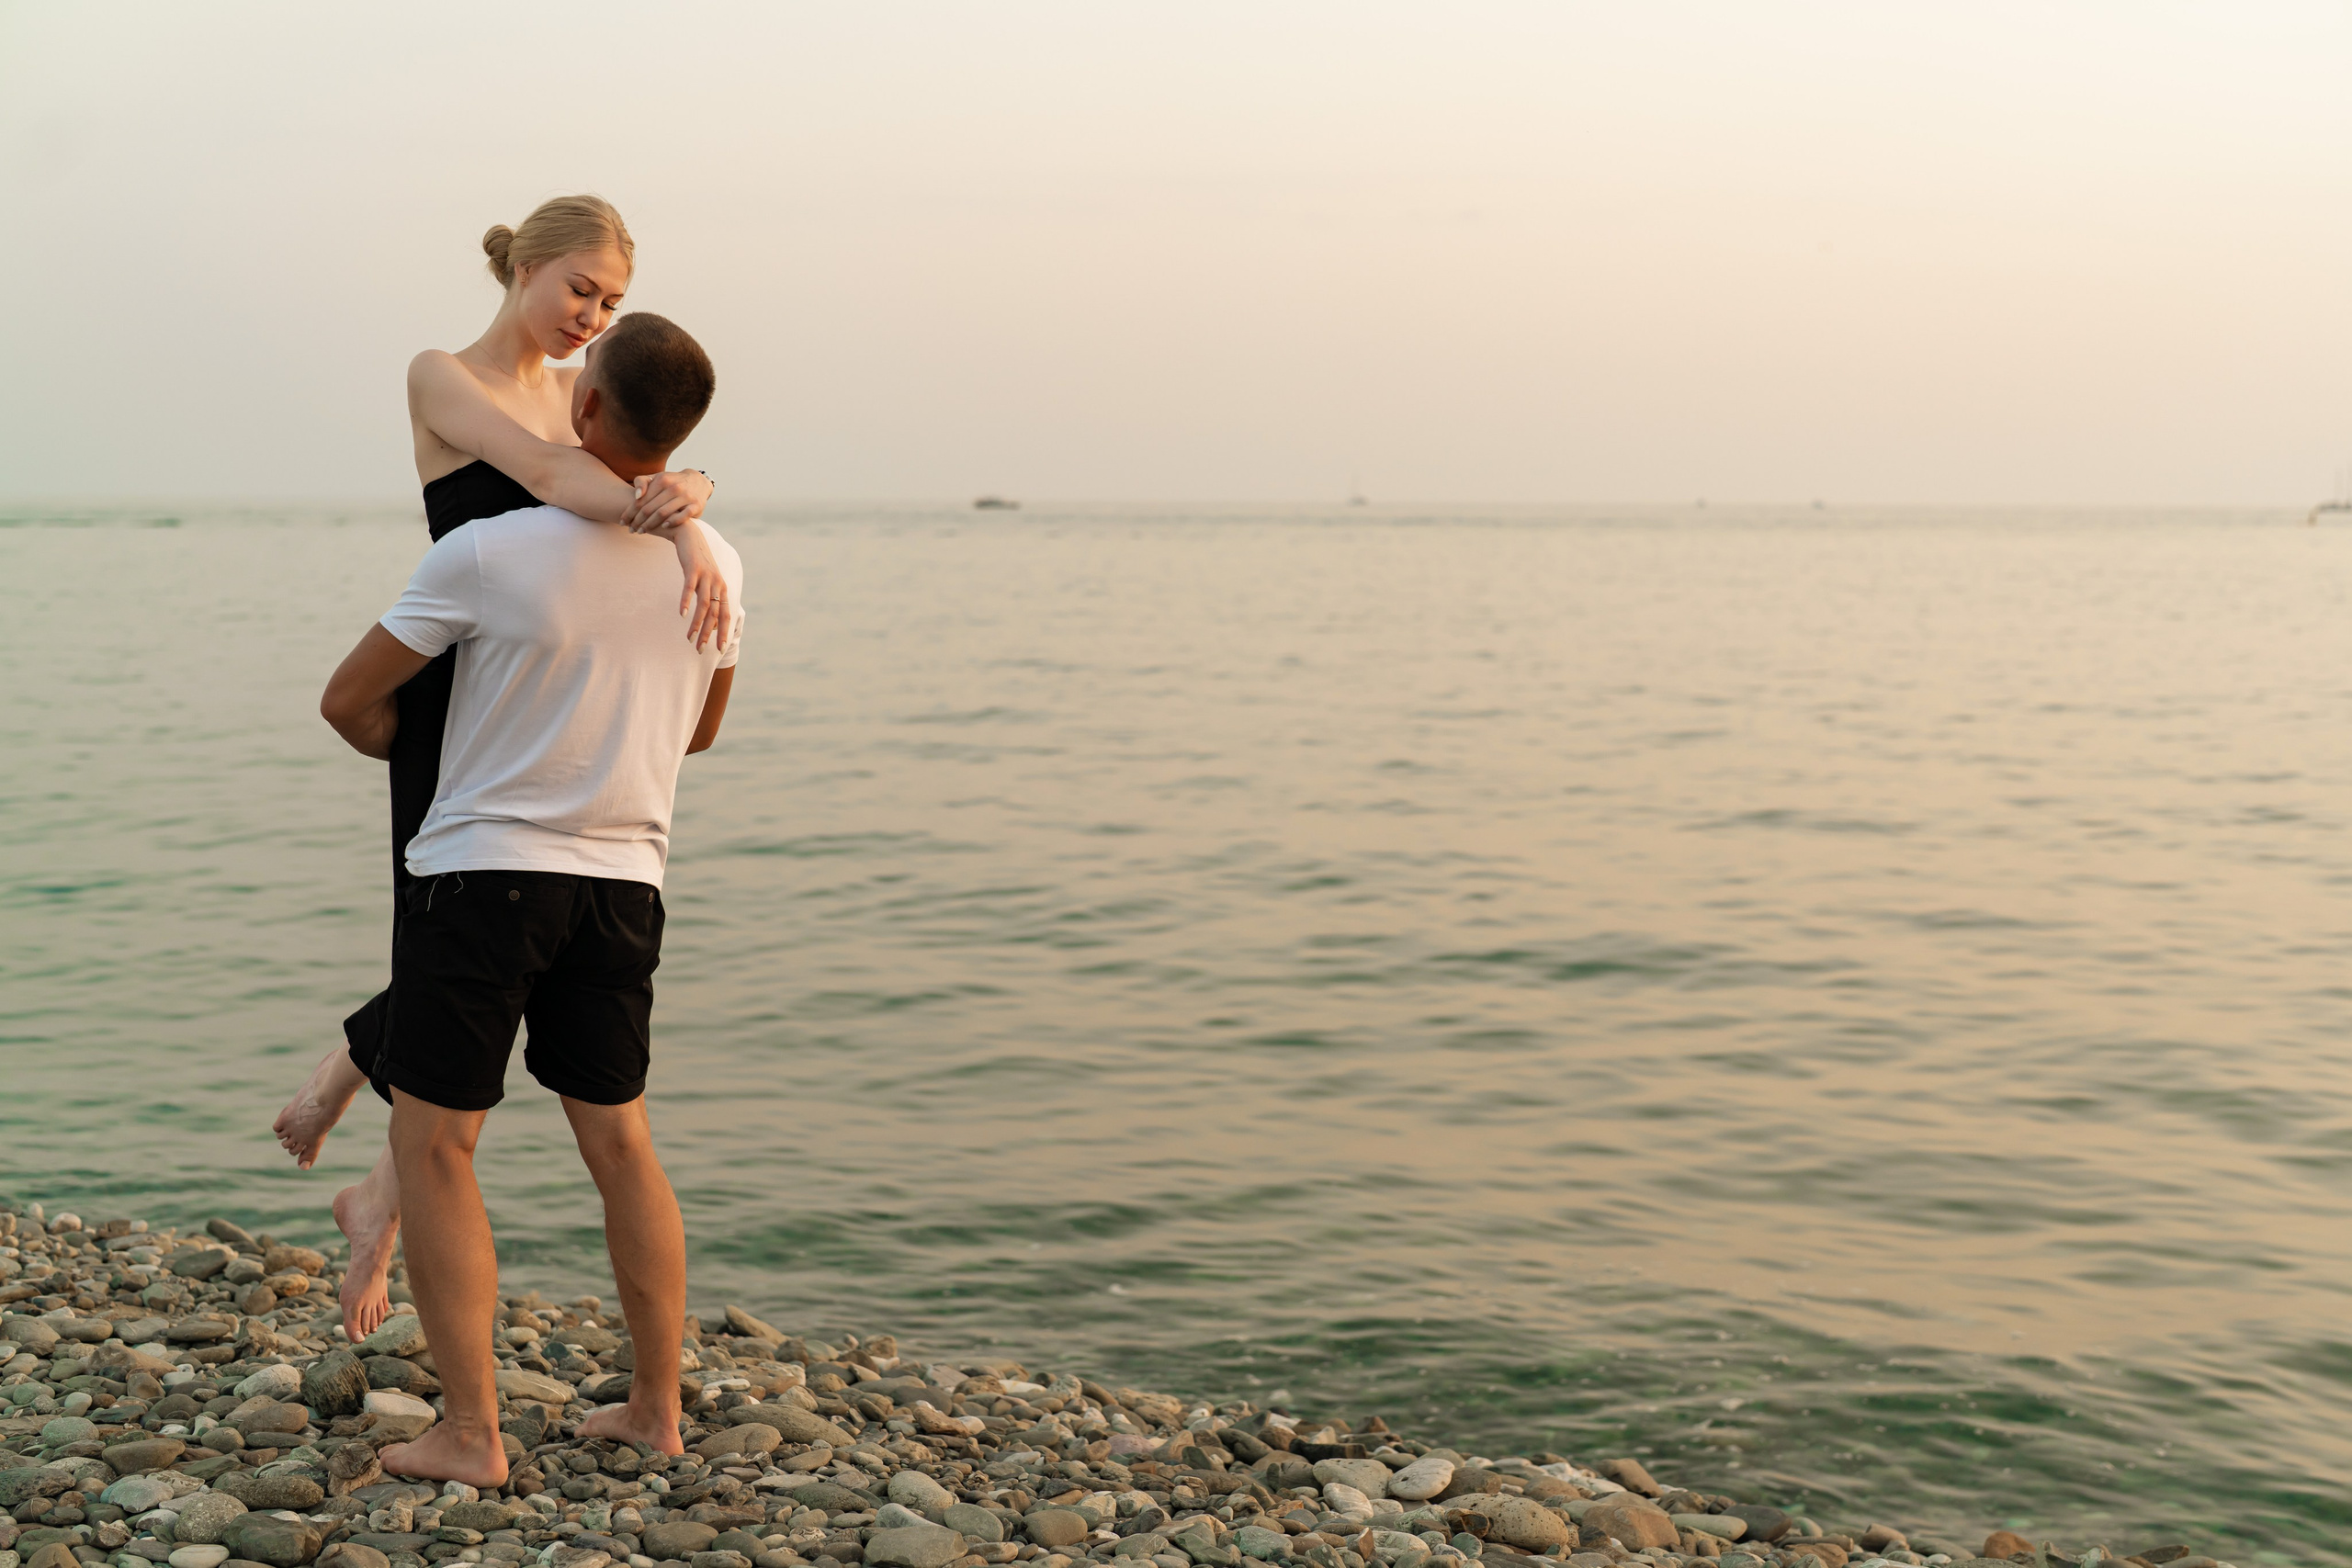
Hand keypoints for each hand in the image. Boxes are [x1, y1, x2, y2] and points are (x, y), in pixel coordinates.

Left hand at [623, 469, 712, 533]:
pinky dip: (672, 522)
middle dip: (637, 521)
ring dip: (650, 525)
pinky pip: (682, 516)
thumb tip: (636, 496)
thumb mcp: (657, 477)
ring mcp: (685, 496)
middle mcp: (673, 487)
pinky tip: (663, 527)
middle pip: (649, 508)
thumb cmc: (671, 482)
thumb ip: (641, 482)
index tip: (622, 522)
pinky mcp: (696, 505)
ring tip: (642, 531)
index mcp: (662, 480)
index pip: (641, 499)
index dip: (629, 512)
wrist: (698, 481)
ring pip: (663, 513)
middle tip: (630, 530)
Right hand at [663, 520, 731, 650]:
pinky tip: (682, 614)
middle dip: (708, 634)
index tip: (719, 649)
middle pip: (715, 614)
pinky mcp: (693, 569)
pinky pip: (690, 588)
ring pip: (704, 604)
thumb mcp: (705, 582)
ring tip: (690, 637)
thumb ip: (708, 598)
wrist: (690, 536)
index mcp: (722, 589)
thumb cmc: (696, 563)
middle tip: (699, 650)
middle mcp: (717, 584)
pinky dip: (686, 602)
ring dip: (698, 623)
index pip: (726, 615)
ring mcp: (706, 576)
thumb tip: (708, 621)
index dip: (722, 632)